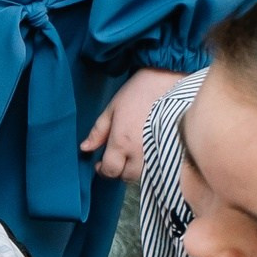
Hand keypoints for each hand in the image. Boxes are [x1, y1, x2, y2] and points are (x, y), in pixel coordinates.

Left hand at [80, 67, 182, 182]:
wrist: (167, 80)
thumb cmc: (137, 93)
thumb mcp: (111, 109)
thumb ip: (98, 132)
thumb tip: (85, 148)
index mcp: (122, 142)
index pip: (110, 170)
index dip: (102, 170)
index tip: (100, 163)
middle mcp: (140, 152)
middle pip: (127, 176)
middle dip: (118, 171)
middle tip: (115, 159)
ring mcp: (158, 151)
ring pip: (144, 173)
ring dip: (134, 169)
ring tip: (130, 156)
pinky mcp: (171, 147)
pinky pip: (159, 165)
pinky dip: (150, 164)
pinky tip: (145, 153)